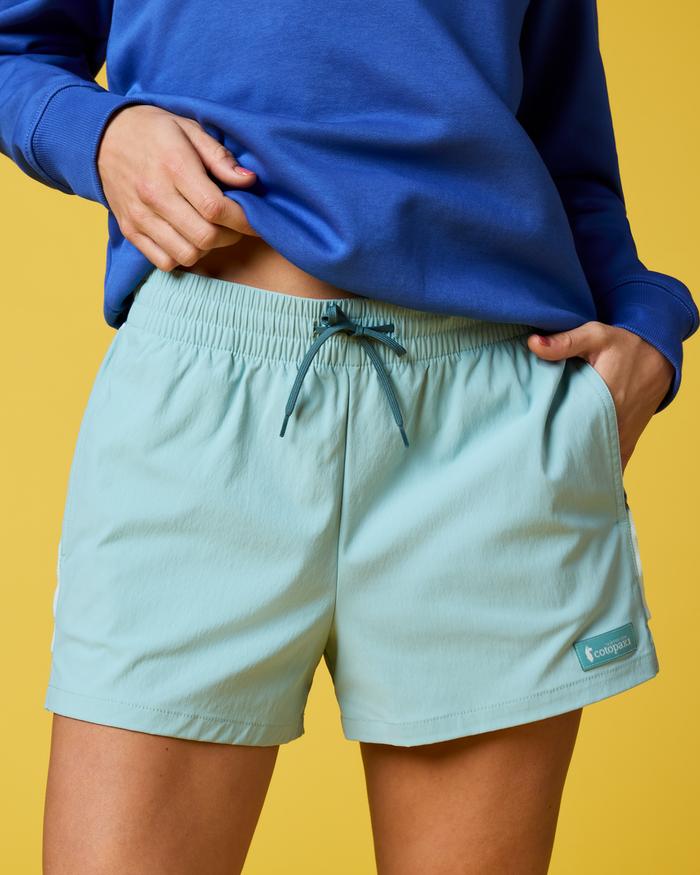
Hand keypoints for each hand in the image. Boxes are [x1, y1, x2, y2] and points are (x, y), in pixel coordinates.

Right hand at [97, 104, 259, 270]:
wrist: (100, 138)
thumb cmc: (152, 132)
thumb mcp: (188, 129)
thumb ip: (219, 157)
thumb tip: (249, 181)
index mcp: (174, 166)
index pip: (215, 208)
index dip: (242, 220)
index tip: (254, 220)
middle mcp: (154, 196)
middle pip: (205, 237)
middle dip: (230, 235)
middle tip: (233, 224)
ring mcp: (140, 217)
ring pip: (187, 254)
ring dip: (207, 248)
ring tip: (210, 229)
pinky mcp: (130, 231)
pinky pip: (164, 262)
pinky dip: (182, 256)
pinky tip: (187, 237)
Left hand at [528, 322, 673, 471]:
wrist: (660, 356)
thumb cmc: (626, 345)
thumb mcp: (596, 336)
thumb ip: (565, 342)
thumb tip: (533, 344)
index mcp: (607, 398)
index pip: (569, 426)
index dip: (548, 434)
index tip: (530, 437)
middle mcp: (616, 423)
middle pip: (579, 448)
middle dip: (557, 453)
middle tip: (534, 453)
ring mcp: (623, 436)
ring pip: (594, 459)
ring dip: (575, 462)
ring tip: (550, 463)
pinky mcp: (628, 441)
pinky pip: (609, 463)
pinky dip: (592, 465)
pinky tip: (574, 470)